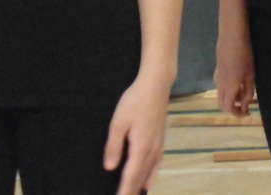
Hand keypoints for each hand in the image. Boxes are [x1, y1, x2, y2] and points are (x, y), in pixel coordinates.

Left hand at [104, 74, 169, 194]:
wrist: (156, 85)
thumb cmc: (135, 101)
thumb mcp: (118, 122)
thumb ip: (114, 146)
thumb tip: (109, 168)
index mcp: (141, 147)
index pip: (131, 175)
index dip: (125, 190)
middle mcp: (152, 150)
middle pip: (142, 177)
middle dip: (133, 191)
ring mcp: (159, 144)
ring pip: (150, 171)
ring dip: (142, 185)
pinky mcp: (161, 139)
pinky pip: (158, 164)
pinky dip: (153, 175)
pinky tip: (150, 181)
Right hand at [214, 31, 255, 115]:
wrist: (232, 36)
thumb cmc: (245, 55)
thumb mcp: (250, 75)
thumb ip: (248, 92)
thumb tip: (245, 106)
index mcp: (229, 87)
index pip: (229, 108)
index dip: (238, 114)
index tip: (248, 113)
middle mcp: (220, 85)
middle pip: (222, 104)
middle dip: (233, 109)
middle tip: (245, 107)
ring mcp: (217, 77)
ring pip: (221, 95)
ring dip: (231, 99)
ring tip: (245, 93)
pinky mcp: (217, 70)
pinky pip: (221, 86)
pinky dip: (228, 90)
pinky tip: (238, 82)